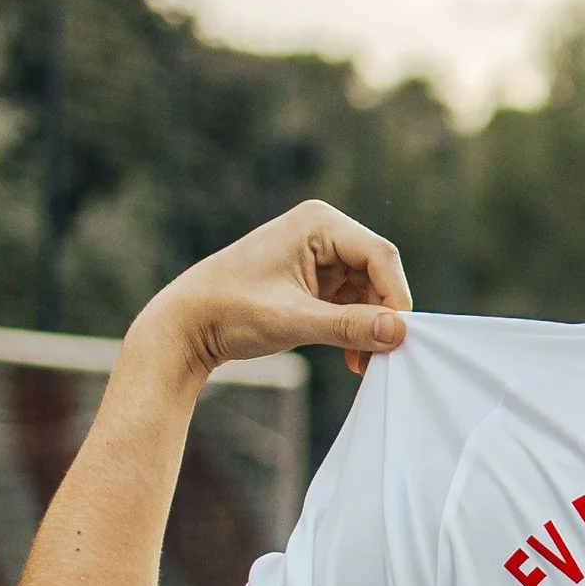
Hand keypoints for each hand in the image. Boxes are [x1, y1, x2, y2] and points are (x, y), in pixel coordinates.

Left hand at [134, 202, 411, 381]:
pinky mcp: (313, 278)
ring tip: (361, 363)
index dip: (395, 296)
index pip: (379, 255)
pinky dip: (353, 328)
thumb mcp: (293, 321)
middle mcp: (322, 231)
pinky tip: (351, 356)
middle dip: (381, 316)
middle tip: (380, 356)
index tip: (398, 337)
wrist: (186, 324)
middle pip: (377, 272)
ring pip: (367, 290)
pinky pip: (349, 301)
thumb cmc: (229, 311)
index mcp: (318, 223)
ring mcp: (319, 254)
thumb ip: (349, 326)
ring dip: (368, 327)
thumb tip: (398, 332)